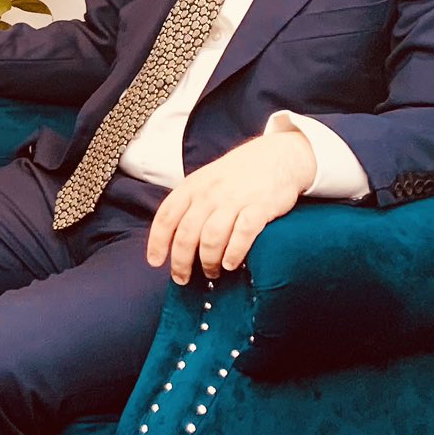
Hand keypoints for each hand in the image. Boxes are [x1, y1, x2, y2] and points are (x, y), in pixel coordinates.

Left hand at [146, 129, 315, 283]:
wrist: (278, 156)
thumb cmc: (238, 174)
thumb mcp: (206, 180)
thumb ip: (190, 203)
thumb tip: (173, 237)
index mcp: (192, 187)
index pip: (166, 217)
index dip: (157, 242)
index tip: (155, 262)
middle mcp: (209, 194)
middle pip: (186, 234)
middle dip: (181, 261)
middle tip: (183, 278)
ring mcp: (234, 200)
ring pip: (211, 238)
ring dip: (208, 261)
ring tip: (211, 272)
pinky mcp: (259, 207)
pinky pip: (242, 234)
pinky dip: (234, 253)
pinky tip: (230, 264)